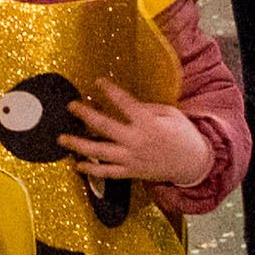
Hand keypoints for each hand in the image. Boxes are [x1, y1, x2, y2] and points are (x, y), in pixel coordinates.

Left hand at [56, 79, 215, 188]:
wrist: (192, 164)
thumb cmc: (182, 134)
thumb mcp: (169, 114)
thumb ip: (146, 109)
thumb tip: (124, 106)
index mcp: (147, 123)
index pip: (124, 102)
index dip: (109, 90)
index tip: (97, 81)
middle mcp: (136, 141)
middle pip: (104, 126)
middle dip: (85, 115)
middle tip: (71, 106)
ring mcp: (131, 158)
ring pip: (99, 152)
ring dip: (78, 145)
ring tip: (62, 139)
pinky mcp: (131, 172)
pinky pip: (107, 173)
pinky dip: (91, 170)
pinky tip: (77, 165)